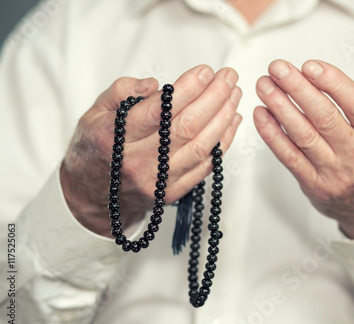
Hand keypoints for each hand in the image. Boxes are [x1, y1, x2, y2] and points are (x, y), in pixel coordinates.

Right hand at [61, 66, 241, 236]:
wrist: (91, 194)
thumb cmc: (96, 147)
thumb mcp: (94, 113)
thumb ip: (120, 92)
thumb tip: (154, 85)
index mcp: (114, 137)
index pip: (159, 110)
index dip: (187, 89)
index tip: (206, 71)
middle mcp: (137, 161)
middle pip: (185, 127)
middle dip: (213, 98)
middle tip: (228, 77)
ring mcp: (157, 180)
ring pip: (200, 147)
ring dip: (223, 118)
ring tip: (234, 94)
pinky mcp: (171, 192)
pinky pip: (204, 167)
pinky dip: (223, 142)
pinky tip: (231, 121)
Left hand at [254, 60, 353, 238]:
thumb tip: (342, 85)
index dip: (332, 83)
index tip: (309, 66)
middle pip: (324, 117)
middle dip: (297, 89)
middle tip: (277, 68)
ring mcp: (335, 174)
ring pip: (303, 136)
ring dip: (280, 107)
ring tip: (265, 86)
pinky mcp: (315, 185)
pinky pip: (289, 157)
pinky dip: (272, 135)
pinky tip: (261, 115)